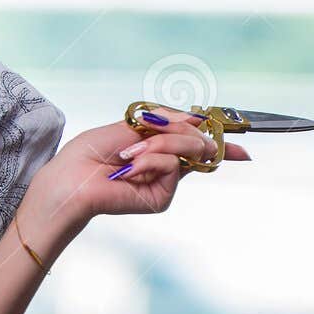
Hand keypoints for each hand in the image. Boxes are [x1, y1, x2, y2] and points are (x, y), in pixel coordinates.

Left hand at [28, 105, 251, 226]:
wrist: (71, 178)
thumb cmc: (90, 152)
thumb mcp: (131, 125)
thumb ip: (165, 121)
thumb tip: (196, 116)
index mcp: (157, 148)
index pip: (195, 145)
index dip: (220, 144)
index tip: (242, 149)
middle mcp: (165, 167)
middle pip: (196, 142)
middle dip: (179, 131)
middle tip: (153, 132)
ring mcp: (165, 183)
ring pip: (185, 150)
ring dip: (157, 145)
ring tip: (128, 154)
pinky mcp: (161, 197)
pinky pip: (170, 166)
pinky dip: (149, 160)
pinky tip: (128, 169)